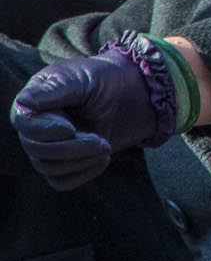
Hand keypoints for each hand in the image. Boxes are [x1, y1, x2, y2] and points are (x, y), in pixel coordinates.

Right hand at [10, 48, 169, 184]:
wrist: (138, 93)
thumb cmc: (109, 79)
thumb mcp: (84, 79)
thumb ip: (55, 90)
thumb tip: (23, 102)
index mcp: (36, 100)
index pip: (24, 122)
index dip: (44, 131)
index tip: (71, 130)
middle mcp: (37, 125)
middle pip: (36, 149)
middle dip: (70, 148)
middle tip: (101, 141)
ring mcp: (50, 146)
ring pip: (49, 167)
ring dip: (80, 160)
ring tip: (105, 146)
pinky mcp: (65, 163)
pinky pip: (61, 181)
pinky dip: (83, 173)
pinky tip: (104, 159)